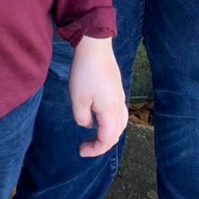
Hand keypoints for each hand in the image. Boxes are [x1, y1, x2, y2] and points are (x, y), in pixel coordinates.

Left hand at [69, 37, 127, 158]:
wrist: (95, 48)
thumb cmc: (85, 74)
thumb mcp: (78, 100)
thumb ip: (83, 118)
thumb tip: (88, 124)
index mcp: (111, 112)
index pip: (107, 140)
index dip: (95, 149)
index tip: (81, 150)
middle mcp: (119, 106)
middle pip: (116, 134)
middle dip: (102, 144)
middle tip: (86, 146)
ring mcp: (120, 96)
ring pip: (120, 123)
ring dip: (109, 133)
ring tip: (94, 135)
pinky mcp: (117, 89)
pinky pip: (119, 112)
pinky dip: (111, 122)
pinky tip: (100, 117)